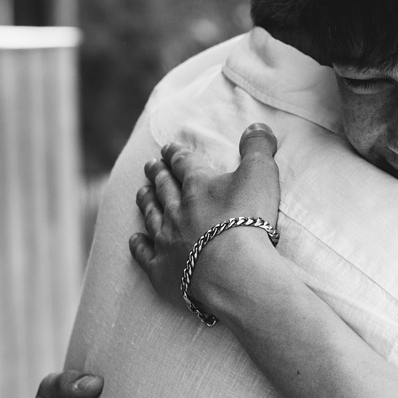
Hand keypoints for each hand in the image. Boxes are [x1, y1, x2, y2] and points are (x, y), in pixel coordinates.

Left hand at [128, 124, 281, 316]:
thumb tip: (258, 126)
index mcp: (197, 185)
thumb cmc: (249, 219)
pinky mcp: (163, 269)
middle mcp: (176, 209)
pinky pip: (145, 253)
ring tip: (141, 192)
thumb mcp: (262, 174)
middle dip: (157, 174)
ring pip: (152, 216)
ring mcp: (166, 239)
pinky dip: (138, 245)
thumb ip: (259, 148)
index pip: (183, 163)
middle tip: (150, 165)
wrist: (233, 271)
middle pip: (163, 188)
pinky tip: (134, 239)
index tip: (167, 148)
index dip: (176, 154)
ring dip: (146, 202)